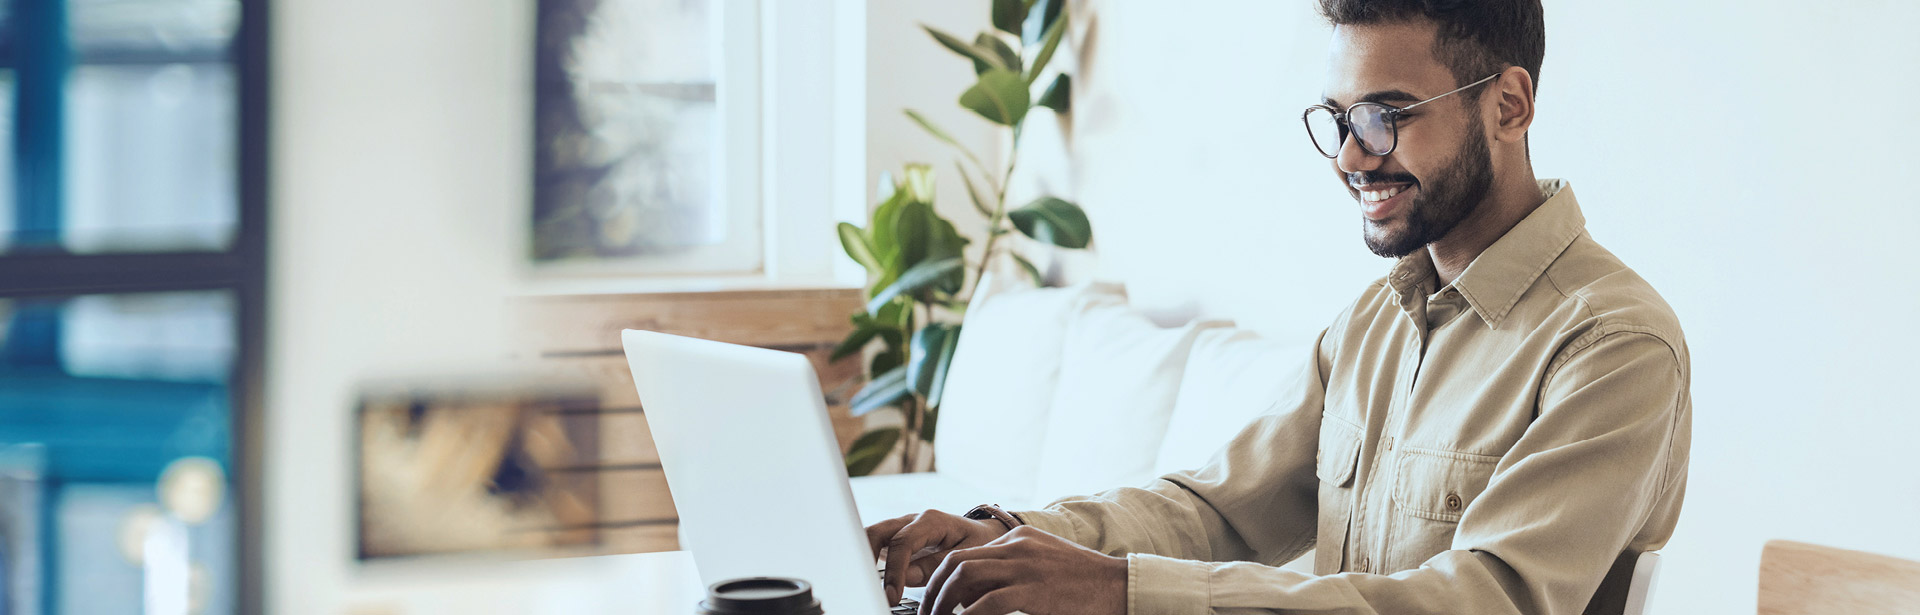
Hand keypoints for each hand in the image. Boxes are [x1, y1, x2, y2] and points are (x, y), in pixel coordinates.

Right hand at [865, 509, 1010, 604]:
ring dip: (862, 558)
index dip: (895, 571)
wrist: (984, 534)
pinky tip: (867, 580)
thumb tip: (908, 576)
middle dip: (865, 558)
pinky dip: (867, 561)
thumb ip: (937, 564)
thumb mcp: (966, 554)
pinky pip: (875, 546)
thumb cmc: (978, 544)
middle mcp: (911, 521)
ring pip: (870, 537)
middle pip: (876, 532)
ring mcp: (901, 529)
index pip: (903, 543)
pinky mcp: (895, 540)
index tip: (892, 595)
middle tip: (867, 588)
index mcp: (931, 521)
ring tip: (862, 585)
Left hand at [920, 525, 1126, 614]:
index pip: (965, 553)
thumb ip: (1011, 574)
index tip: (932, 601)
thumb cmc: (1082, 584)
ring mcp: (1025, 565)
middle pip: (956, 561)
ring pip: (964, 576)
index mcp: (1017, 539)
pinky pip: (988, 602)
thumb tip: (975, 598)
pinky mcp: (1033, 589)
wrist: (1119, 586)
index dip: (942, 579)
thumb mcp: (1042, 568)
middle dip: (934, 591)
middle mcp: (1016, 546)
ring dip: (943, 604)